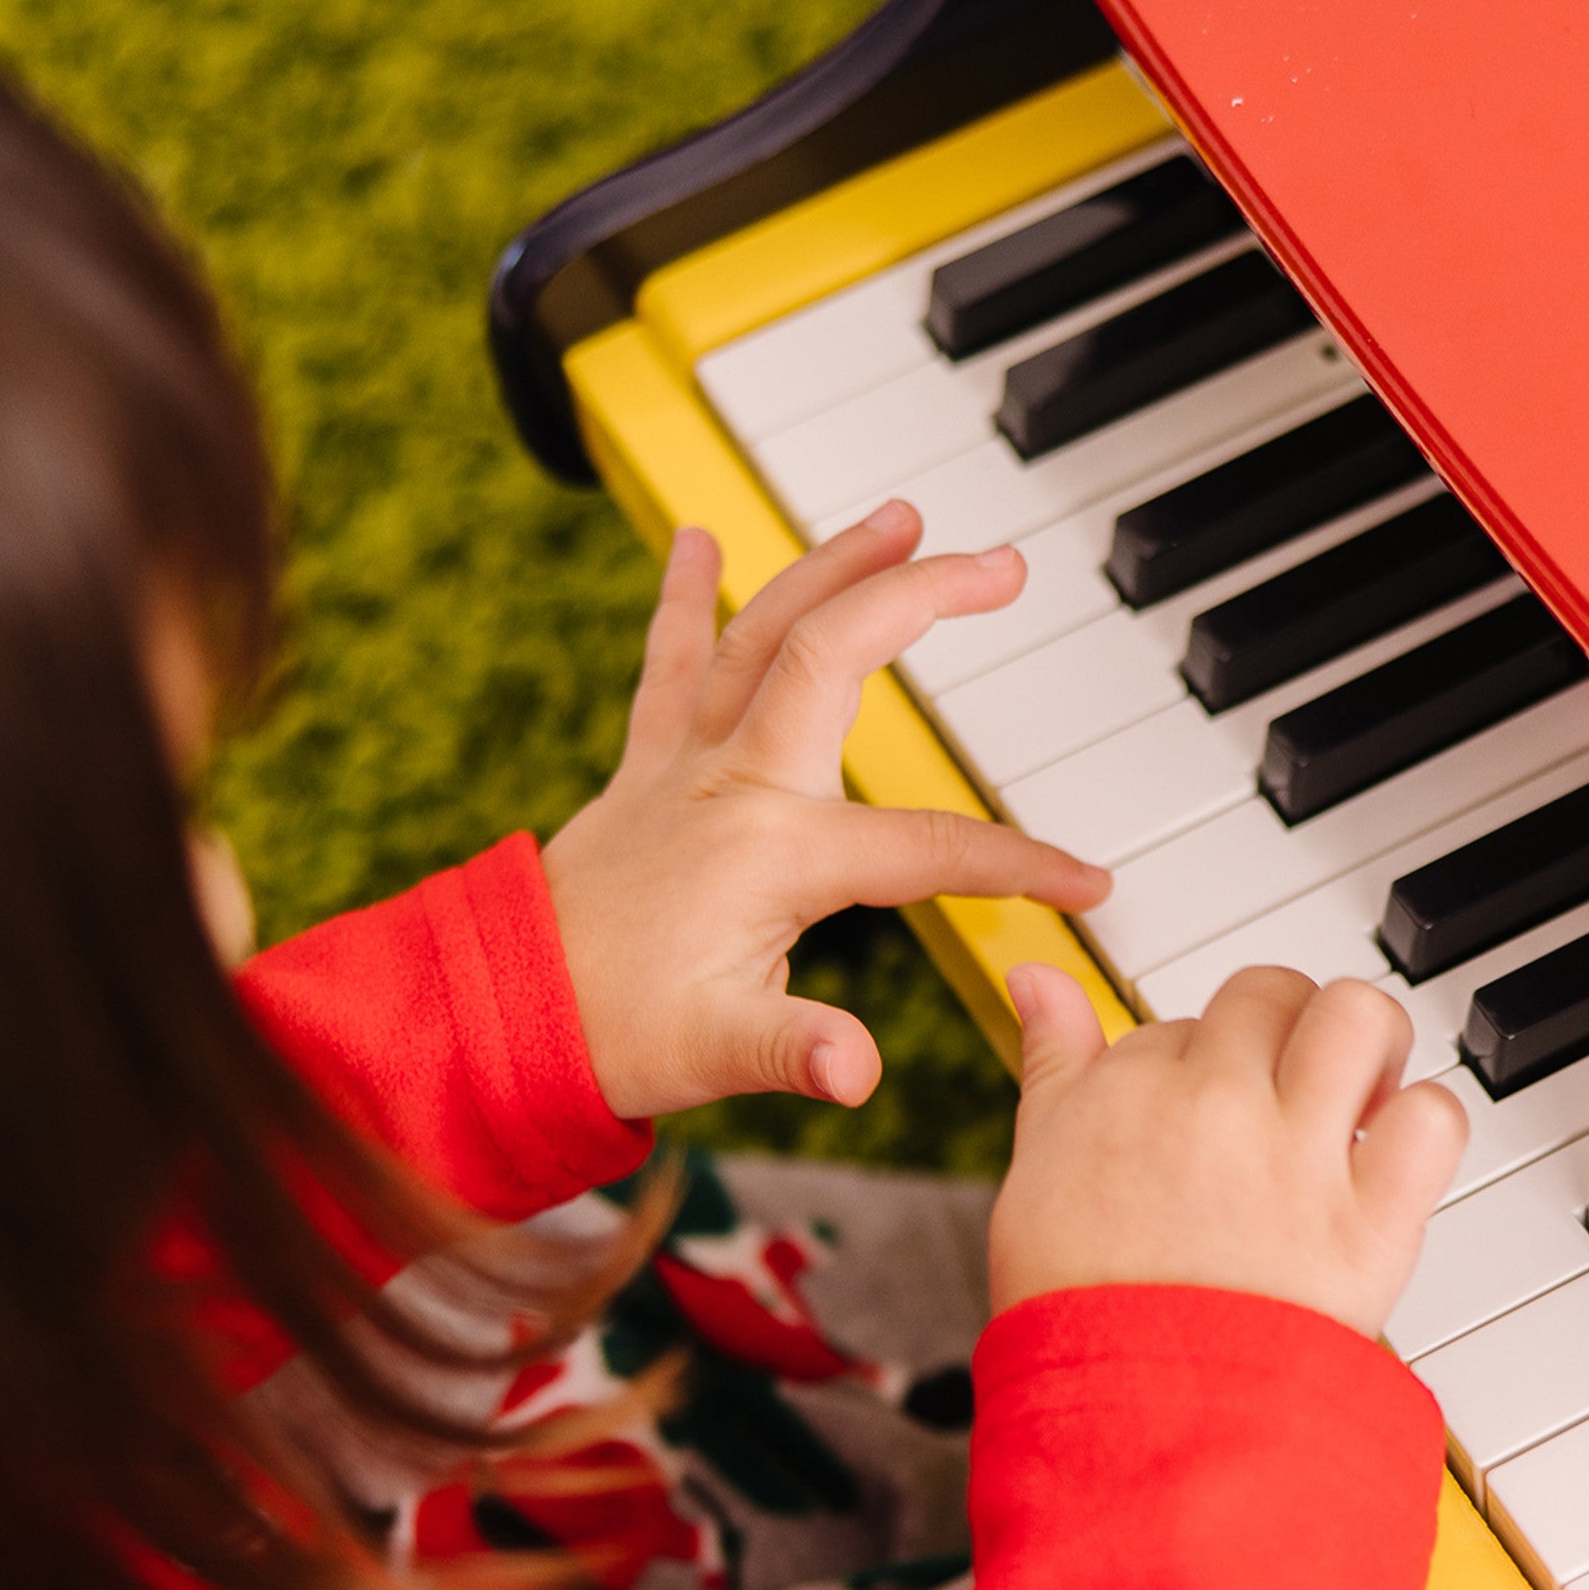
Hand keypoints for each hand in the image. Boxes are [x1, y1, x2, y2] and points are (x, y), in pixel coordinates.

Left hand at [544, 510, 1109, 1118]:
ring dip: (833, 564)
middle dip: (923, 597)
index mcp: (776, 852)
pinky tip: (695, 537)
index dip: (1019, 863)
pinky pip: (668, 661)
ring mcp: (687, 763)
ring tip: (900, 517)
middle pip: (838, 653)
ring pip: (764, 629)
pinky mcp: (647, 767)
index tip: (1086, 881)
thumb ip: (797, 1051)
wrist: (502, 1013)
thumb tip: (855, 1071)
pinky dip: (680, 595)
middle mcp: (733, 782)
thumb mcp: (719, 1053)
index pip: (930, 844)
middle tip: (1002, 567)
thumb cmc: (613, 1035)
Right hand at [990, 962, 1469, 1337]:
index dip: (1199, 1066)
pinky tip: (1393, 1158)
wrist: (1135, 1427)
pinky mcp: (1370, 1222)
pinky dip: (1424, 1125)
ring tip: (1356, 1094)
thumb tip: (1037, 974)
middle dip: (1282, 1030)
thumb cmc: (1080, 1315)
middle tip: (1290, 1092)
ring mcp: (1296, 1158)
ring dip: (1365, 1042)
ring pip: (1358, 1018)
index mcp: (1126, 1090)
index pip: (1181, 1021)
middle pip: (1271, 993)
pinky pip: (1431, 1119)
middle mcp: (1213, 1104)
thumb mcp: (1034, 1172)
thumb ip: (1051, 1062)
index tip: (1202, 1122)